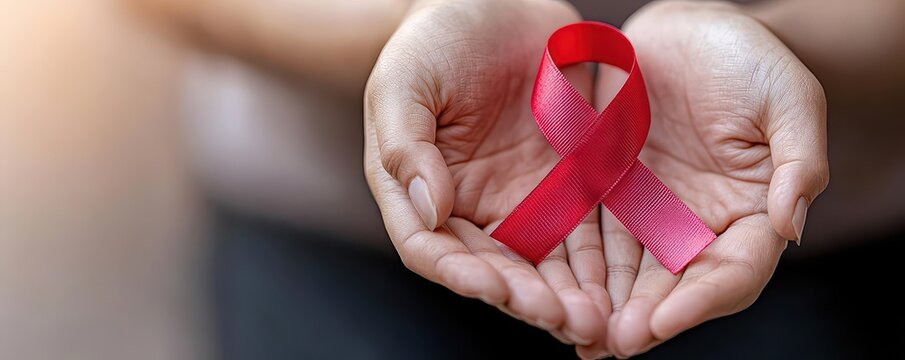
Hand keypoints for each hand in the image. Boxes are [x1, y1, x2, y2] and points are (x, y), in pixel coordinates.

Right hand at [364, 0, 612, 350]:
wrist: (493, 2)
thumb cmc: (434, 38)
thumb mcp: (405, 81)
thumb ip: (404, 143)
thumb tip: (428, 208)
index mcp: (419, 189)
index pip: (432, 248)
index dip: (460, 273)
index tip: (492, 287)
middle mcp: (469, 206)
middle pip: (493, 269)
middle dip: (526, 299)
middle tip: (563, 319)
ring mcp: (519, 198)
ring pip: (542, 264)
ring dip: (567, 296)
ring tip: (597, 320)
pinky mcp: (565, 183)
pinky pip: (583, 232)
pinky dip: (598, 265)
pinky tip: (620, 286)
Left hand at [583, 1, 828, 356]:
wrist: (688, 27)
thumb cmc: (747, 57)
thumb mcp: (788, 100)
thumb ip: (798, 163)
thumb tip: (791, 227)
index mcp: (751, 213)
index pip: (733, 272)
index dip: (702, 300)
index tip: (664, 320)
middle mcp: (701, 224)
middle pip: (677, 285)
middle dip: (646, 316)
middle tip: (615, 340)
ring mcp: (653, 212)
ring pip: (632, 273)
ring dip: (608, 305)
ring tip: (582, 330)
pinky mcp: (612, 193)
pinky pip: (594, 237)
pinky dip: (581, 269)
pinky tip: (561, 291)